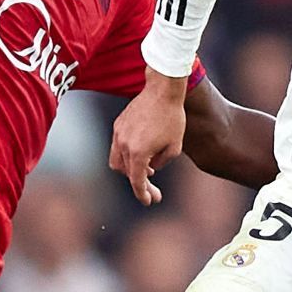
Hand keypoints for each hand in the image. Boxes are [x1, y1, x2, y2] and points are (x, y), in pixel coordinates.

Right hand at [110, 72, 188, 205]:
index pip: (137, 181)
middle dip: (141, 185)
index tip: (150, 201)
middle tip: (154, 191)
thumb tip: (151, 168)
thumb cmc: (172, 118)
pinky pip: (117, 147)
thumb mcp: (175, 147)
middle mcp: (124, 145)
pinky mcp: (118, 125)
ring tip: (147, 171)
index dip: (143, 194)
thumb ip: (161, 163)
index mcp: (138, 153)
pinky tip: (142, 153)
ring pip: (117, 162)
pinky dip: (127, 155)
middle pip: (127, 174)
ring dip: (130, 170)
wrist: (162, 90)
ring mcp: (118, 134)